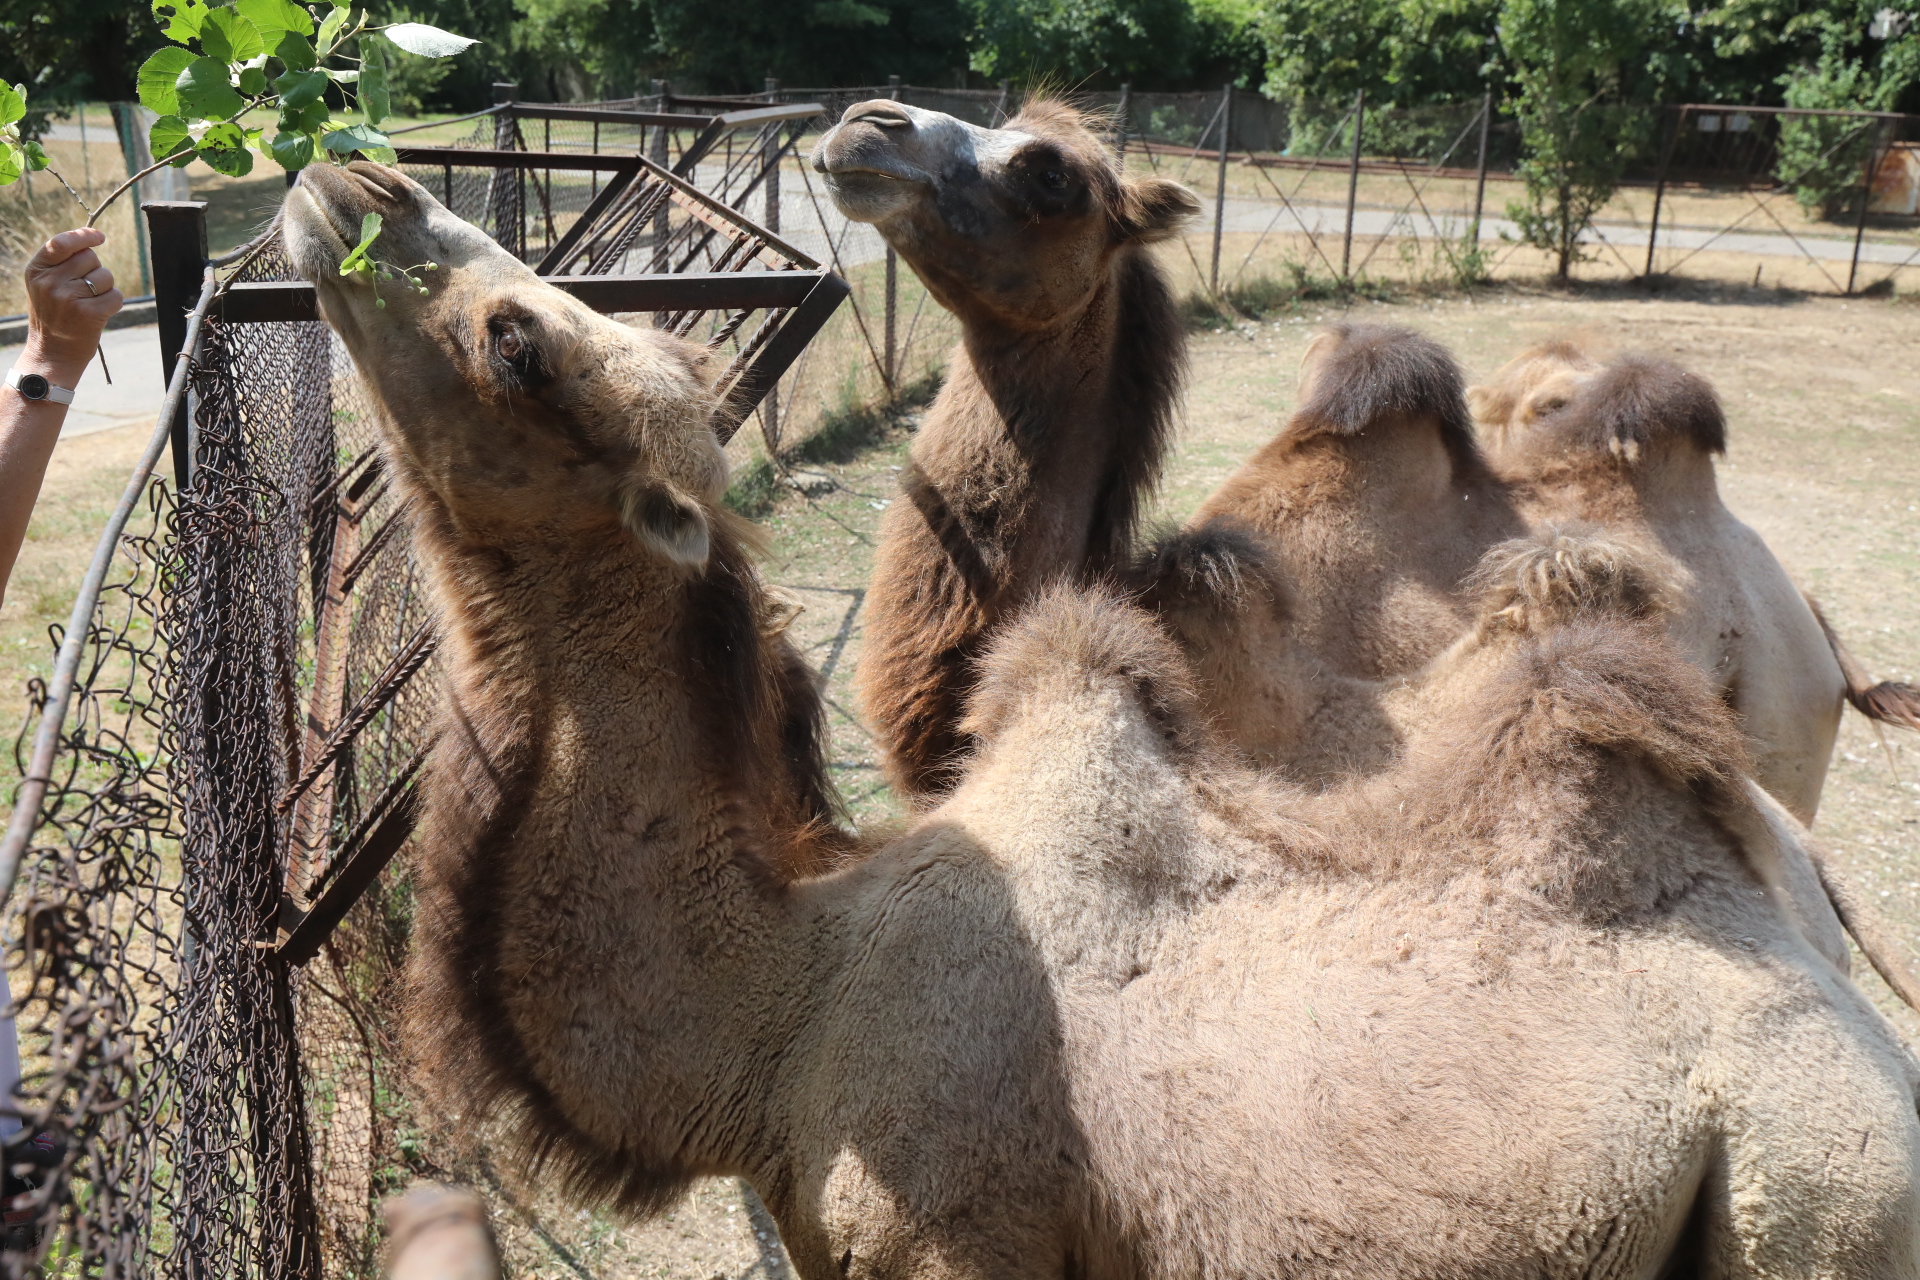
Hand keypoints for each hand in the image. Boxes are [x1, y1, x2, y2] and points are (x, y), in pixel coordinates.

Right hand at [20, 229, 123, 386]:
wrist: (52, 353)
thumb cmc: (54, 315)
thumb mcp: (45, 285)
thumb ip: (62, 262)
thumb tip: (92, 238)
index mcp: (37, 271)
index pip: (61, 243)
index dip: (83, 236)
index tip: (99, 237)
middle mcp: (49, 282)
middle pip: (90, 258)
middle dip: (95, 270)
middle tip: (84, 291)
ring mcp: (68, 298)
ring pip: (106, 276)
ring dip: (106, 288)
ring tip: (89, 303)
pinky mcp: (88, 313)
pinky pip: (116, 296)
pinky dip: (114, 303)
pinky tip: (100, 313)